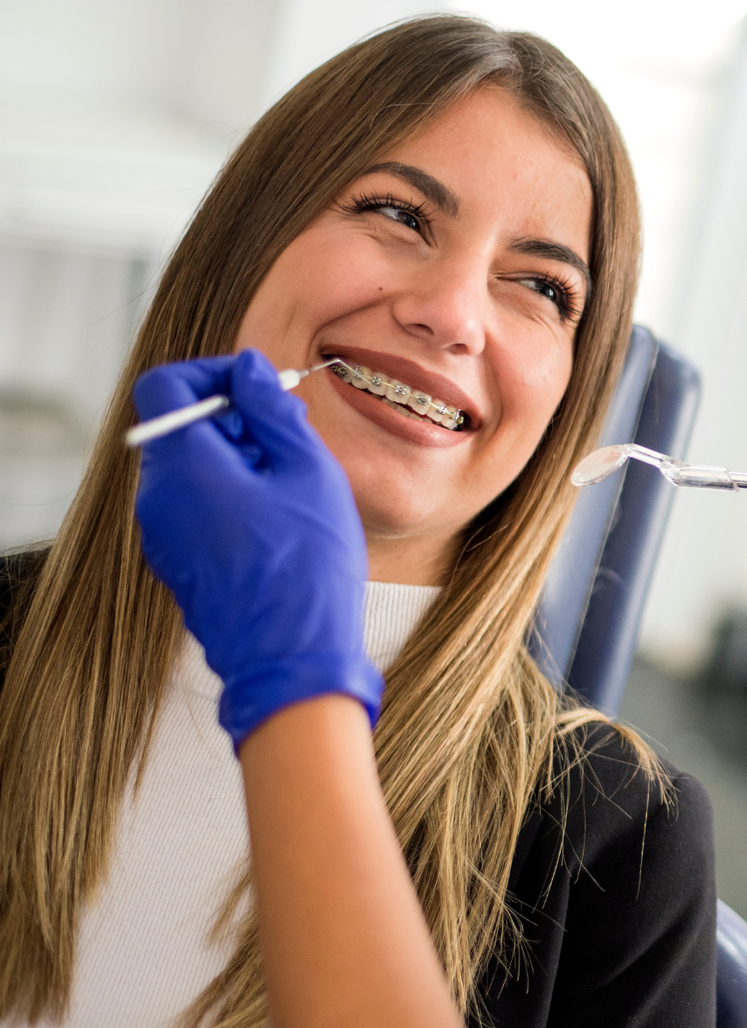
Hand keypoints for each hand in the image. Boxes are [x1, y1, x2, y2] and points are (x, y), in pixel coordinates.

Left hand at [132, 349, 382, 749]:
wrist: (292, 658)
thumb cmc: (306, 566)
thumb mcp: (308, 471)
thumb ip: (274, 410)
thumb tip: (250, 368)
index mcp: (182, 466)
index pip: (167, 386)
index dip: (213, 373)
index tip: (259, 387)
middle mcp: (157, 497)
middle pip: (180, 427)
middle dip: (234, 419)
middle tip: (292, 438)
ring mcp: (160, 533)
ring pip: (190, 468)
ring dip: (237, 459)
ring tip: (293, 486)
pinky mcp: (175, 561)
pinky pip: (194, 506)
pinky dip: (230, 495)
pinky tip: (278, 521)